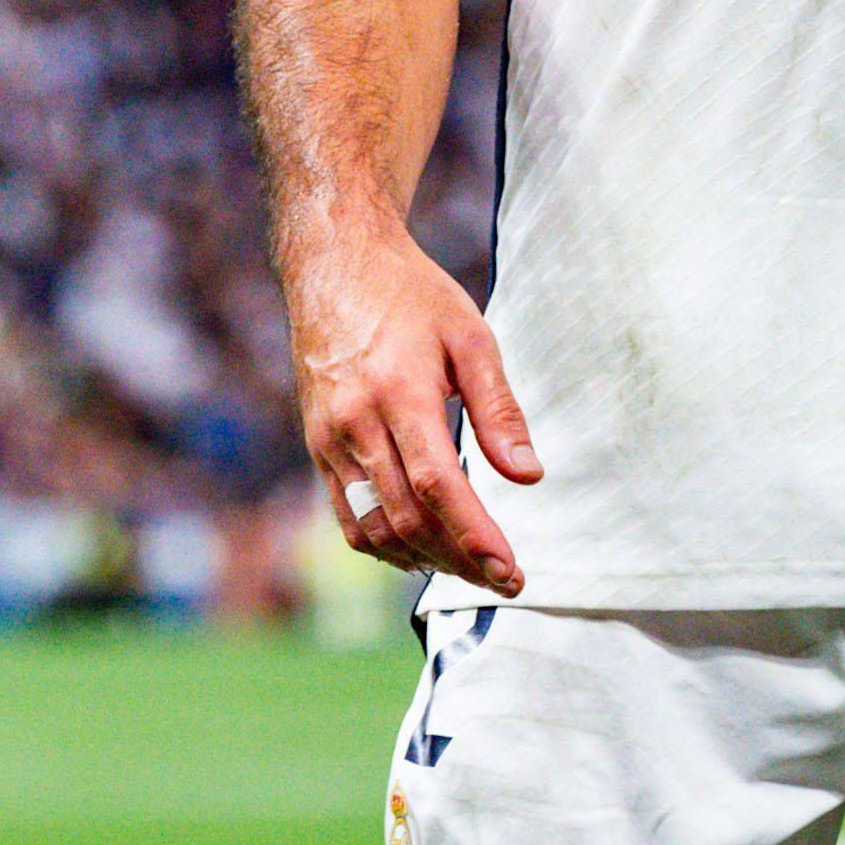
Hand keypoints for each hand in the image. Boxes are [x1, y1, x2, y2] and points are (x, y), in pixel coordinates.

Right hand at [287, 222, 539, 596]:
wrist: (334, 265)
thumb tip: (528, 476)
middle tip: (504, 578)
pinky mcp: (316, 446)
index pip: (438, 486)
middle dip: (460, 560)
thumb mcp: (469, 336)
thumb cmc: (410, 296)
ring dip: (425, 560)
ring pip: (374, 528)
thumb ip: (499, 409)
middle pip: (407, 518)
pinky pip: (347, 516)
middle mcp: (355, 422)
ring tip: (471, 567)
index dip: (475, 537)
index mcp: (398, 391)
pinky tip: (423, 547)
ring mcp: (328, 438)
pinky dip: (386, 545)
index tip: (511, 572)